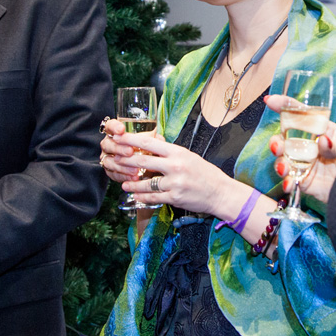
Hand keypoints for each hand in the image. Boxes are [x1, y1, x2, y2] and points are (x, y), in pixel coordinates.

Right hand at [99, 117, 150, 184]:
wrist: (141, 164)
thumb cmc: (144, 147)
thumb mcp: (148, 140)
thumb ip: (152, 138)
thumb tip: (159, 139)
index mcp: (115, 133)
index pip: (109, 126)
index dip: (114, 127)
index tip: (121, 129)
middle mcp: (108, 144)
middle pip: (107, 144)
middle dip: (119, 148)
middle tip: (130, 151)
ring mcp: (107, 158)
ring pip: (108, 161)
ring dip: (122, 166)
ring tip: (135, 170)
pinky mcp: (110, 171)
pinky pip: (114, 174)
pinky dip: (124, 176)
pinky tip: (134, 178)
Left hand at [113, 130, 238, 215]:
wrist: (220, 192)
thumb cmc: (205, 173)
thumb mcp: (188, 156)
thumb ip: (170, 152)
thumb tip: (152, 145)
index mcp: (177, 152)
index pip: (149, 143)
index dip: (131, 140)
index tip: (119, 137)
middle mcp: (175, 166)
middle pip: (143, 162)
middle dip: (126, 161)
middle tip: (115, 160)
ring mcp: (174, 183)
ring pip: (146, 183)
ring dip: (132, 183)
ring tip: (123, 183)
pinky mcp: (174, 197)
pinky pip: (153, 197)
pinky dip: (142, 197)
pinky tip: (135, 195)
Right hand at [265, 94, 335, 204]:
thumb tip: (323, 141)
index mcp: (318, 129)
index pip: (299, 114)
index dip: (284, 105)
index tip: (270, 100)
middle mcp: (306, 144)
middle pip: (283, 138)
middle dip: (275, 141)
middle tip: (278, 147)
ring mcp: (302, 162)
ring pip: (282, 159)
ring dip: (279, 162)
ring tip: (284, 168)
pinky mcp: (302, 180)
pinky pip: (289, 179)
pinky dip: (286, 182)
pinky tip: (289, 183)